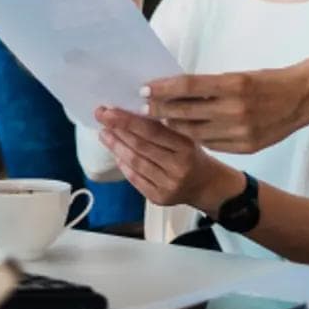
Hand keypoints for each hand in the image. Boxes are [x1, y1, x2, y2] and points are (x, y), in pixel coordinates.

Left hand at [95, 106, 242, 211]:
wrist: (207, 185)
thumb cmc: (193, 155)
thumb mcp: (187, 136)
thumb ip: (164, 126)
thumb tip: (130, 111)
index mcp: (186, 147)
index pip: (152, 130)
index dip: (128, 120)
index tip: (109, 110)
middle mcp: (178, 167)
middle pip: (141, 146)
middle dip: (117, 130)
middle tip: (101, 116)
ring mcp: (168, 185)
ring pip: (136, 163)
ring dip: (116, 147)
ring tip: (104, 133)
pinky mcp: (160, 198)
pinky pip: (136, 180)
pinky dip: (124, 166)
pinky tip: (117, 154)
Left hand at [141, 65, 308, 152]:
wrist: (301, 99)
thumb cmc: (267, 82)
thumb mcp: (237, 76)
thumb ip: (208, 87)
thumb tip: (175, 90)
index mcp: (233, 84)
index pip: (188, 86)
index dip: (163, 88)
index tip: (144, 89)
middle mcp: (236, 109)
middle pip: (187, 111)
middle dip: (160, 110)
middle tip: (142, 107)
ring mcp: (241, 131)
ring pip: (194, 132)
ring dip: (174, 126)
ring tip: (160, 120)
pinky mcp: (245, 147)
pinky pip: (211, 143)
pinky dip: (196, 137)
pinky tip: (185, 131)